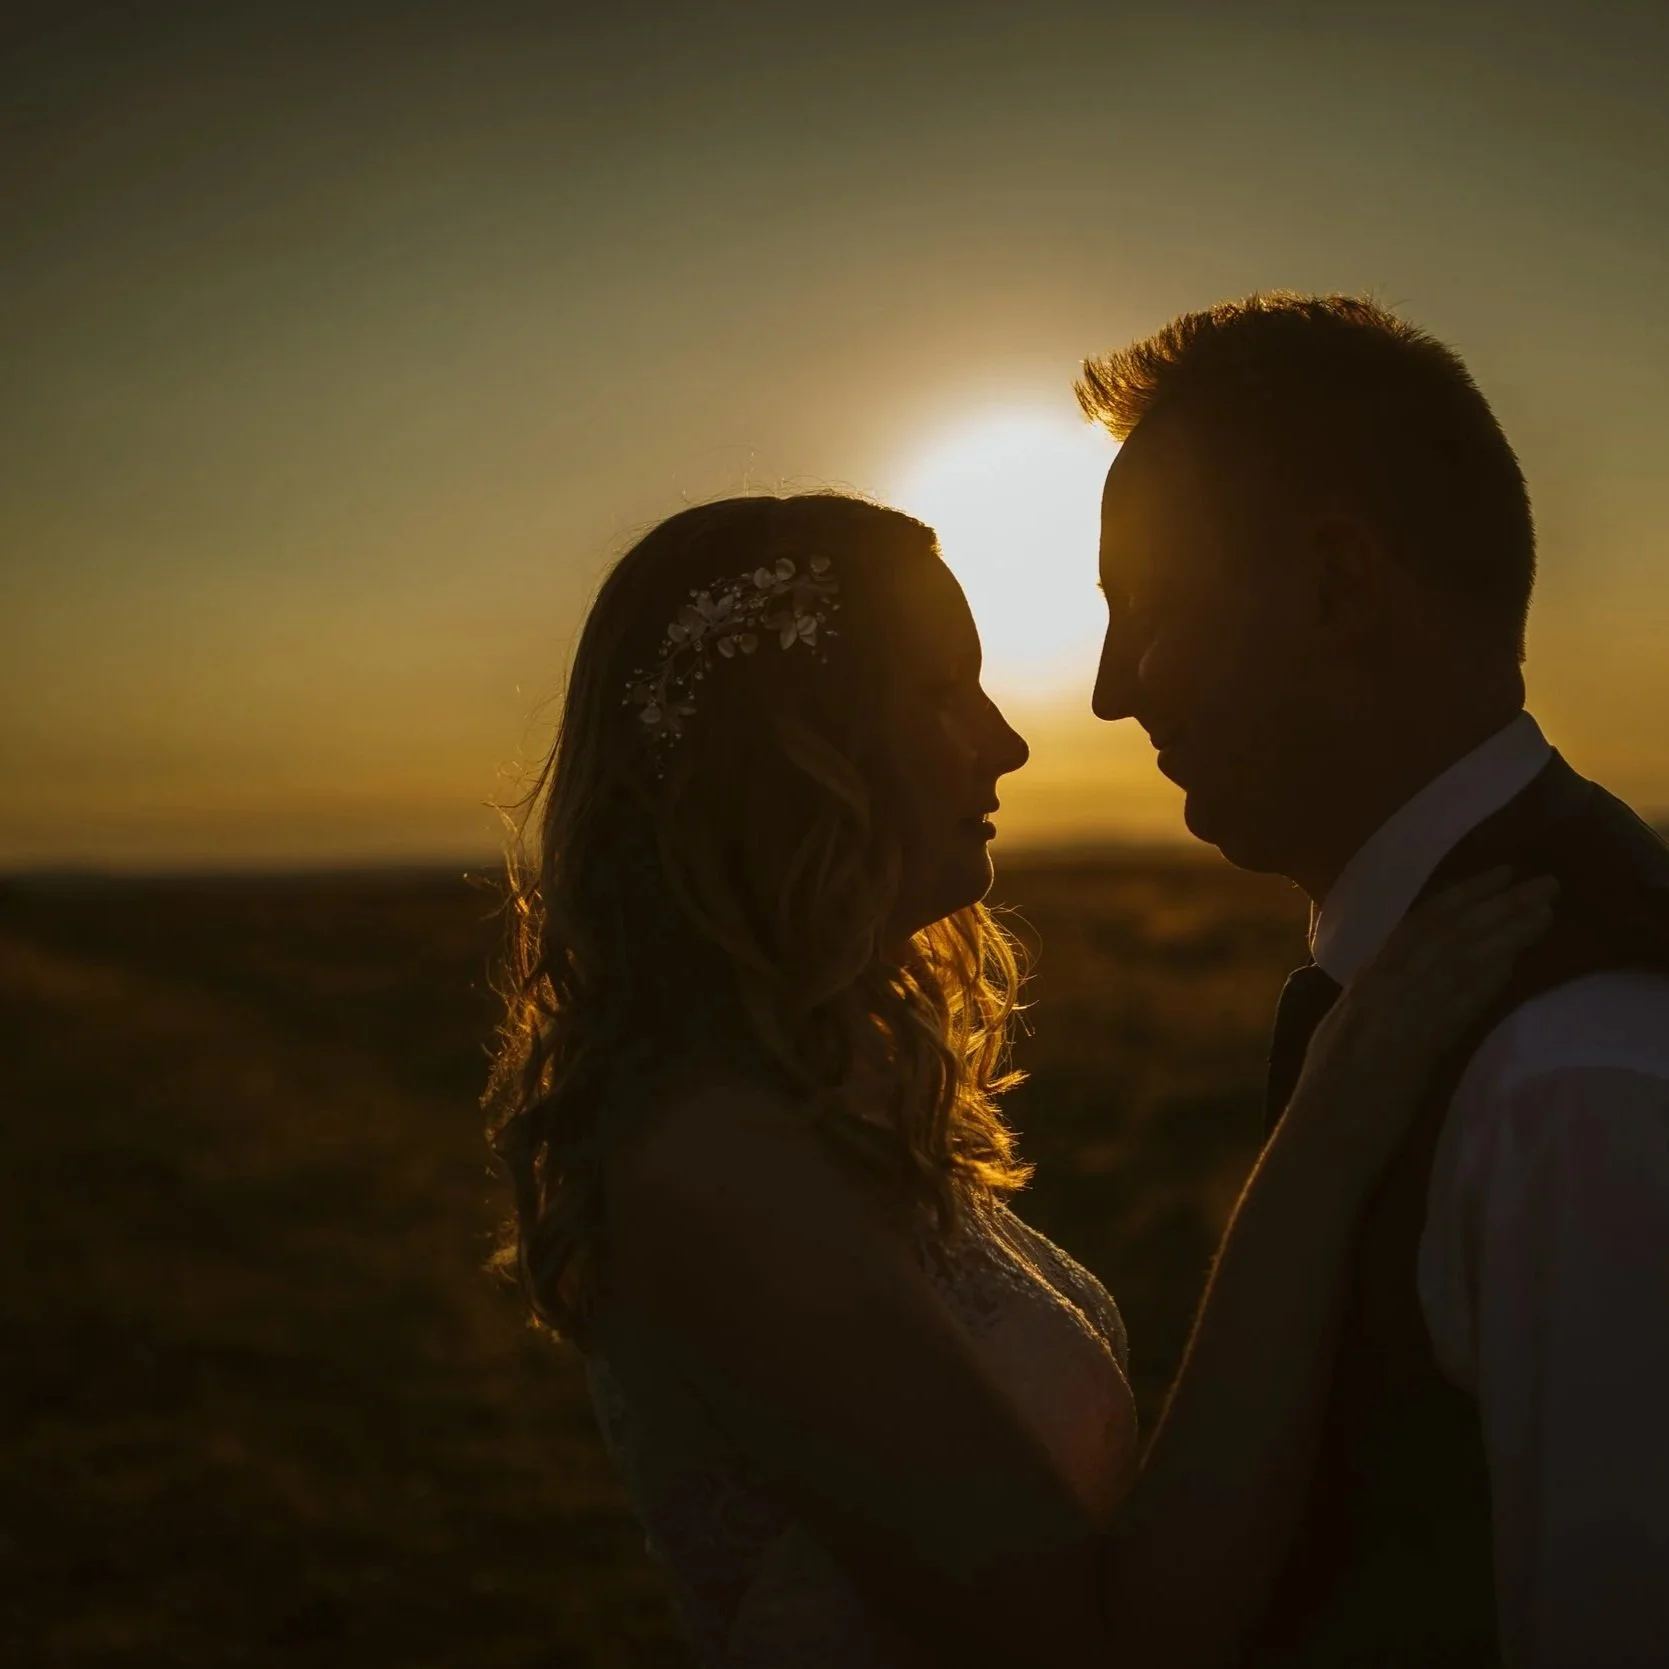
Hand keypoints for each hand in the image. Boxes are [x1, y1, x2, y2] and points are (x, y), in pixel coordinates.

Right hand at [1281, 867, 1557, 1183]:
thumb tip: (1391, 983)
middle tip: (1542, 880)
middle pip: (1446, 932)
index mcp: (1364, 984)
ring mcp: (1395, 1016)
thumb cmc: (1330, 1099)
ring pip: (1456, 959)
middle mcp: (1379, 990)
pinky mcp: (1411, 1048)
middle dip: (1497, 902)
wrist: (1319, 1139)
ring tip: (1545, 910)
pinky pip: (1452, 1005)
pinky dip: (1483, 981)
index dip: (1461, 894)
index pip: (1418, 924)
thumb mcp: (1343, 1034)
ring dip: (1506, 931)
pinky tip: (1513, 964)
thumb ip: (1370, 1003)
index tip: (1498, 874)